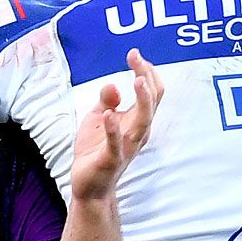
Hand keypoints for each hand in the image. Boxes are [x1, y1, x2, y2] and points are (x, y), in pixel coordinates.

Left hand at [71, 49, 163, 201]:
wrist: (89, 186)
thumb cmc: (95, 150)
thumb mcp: (98, 118)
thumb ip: (108, 101)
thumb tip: (113, 85)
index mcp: (136, 120)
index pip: (151, 92)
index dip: (146, 71)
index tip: (134, 54)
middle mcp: (137, 132)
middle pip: (152, 101)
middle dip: (146, 77)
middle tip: (135, 57)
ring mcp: (126, 146)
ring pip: (143, 121)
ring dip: (142, 100)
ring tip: (137, 79)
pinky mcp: (111, 159)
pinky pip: (115, 143)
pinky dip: (113, 129)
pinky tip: (109, 114)